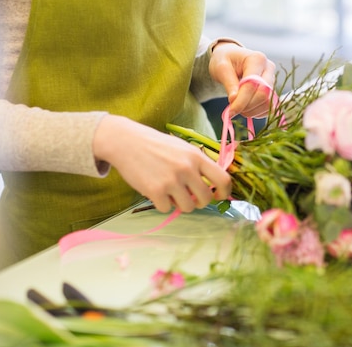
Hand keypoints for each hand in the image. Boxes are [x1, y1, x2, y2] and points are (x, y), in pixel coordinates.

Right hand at [93, 115, 230, 212]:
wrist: (127, 142)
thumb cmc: (157, 146)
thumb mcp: (184, 148)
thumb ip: (199, 164)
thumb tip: (213, 185)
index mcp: (197, 157)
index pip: (223, 179)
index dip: (224, 192)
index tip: (219, 196)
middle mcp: (187, 169)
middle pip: (206, 198)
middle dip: (200, 202)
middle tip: (191, 197)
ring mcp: (171, 181)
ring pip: (188, 207)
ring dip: (181, 204)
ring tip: (171, 192)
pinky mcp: (155, 191)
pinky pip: (167, 208)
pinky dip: (163, 204)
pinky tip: (156, 191)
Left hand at [208, 42, 275, 117]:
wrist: (232, 58)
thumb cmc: (225, 60)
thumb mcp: (221, 68)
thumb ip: (229, 84)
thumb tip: (234, 100)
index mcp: (257, 59)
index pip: (252, 85)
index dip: (241, 101)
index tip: (229, 112)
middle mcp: (269, 68)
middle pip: (264, 95)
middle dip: (247, 107)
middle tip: (233, 109)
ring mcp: (273, 80)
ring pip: (268, 104)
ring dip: (252, 111)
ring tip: (238, 107)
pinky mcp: (273, 90)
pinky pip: (270, 107)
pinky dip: (257, 112)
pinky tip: (246, 108)